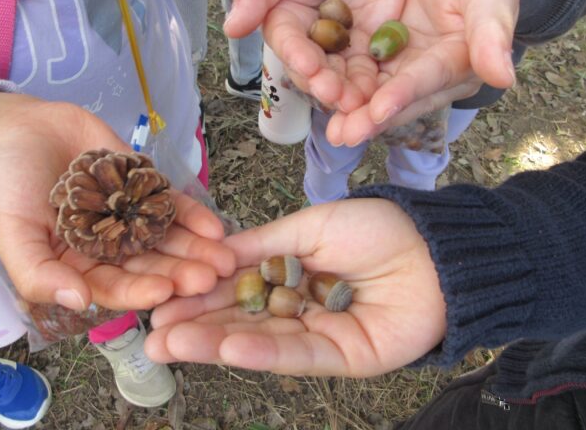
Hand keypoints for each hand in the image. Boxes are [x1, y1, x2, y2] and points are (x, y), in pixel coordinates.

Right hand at [0, 93, 234, 310]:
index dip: (139, 291)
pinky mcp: (145, 189)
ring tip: (223, 259)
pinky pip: (173, 206)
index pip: (113, 287)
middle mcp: (110, 248)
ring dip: (196, 251)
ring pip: (167, 240)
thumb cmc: (10, 183)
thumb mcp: (12, 231)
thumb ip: (38, 272)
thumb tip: (79, 302)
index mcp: (78, 267)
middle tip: (209, 280)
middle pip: (149, 267)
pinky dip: (194, 217)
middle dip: (180, 274)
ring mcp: (131, 218)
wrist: (25, 128)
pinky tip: (216, 228)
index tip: (165, 292)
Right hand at [145, 199, 445, 376]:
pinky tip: (228, 348)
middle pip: (240, 320)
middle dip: (196, 327)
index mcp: (289, 274)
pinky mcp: (343, 359)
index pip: (235, 287)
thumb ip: (260, 245)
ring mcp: (319, 335)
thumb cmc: (374, 227)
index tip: (160, 300)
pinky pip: (298, 356)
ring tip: (171, 345)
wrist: (434, 247)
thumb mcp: (307, 227)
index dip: (198, 294)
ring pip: (261, 341)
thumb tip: (212, 255)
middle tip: (151, 336)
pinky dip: (263, 353)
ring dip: (216, 344)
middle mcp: (298, 307)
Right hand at [224, 0, 409, 112]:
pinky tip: (382, 96)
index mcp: (284, 22)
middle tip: (335, 93)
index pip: (288, 44)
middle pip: (314, 70)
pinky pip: (372, 73)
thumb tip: (230, 27)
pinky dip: (375, 87)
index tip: (307, 64)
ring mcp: (341, 51)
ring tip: (358, 103)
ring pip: (342, 78)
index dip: (297, 55)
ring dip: (348, 94)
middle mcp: (309, 43)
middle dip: (323, 82)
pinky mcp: (370, 53)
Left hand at [326, 0, 518, 146]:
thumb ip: (493, 33)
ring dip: (353, 111)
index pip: (427, 80)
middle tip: (343, 136)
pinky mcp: (387, 57)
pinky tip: (319, 95)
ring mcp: (408, 68)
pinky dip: (343, 84)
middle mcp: (432, 76)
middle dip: (370, 118)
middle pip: (398, 99)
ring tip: (331, 130)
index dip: (402, 95)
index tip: (377, 110)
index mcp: (460, 63)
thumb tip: (504, 78)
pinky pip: (362, 73)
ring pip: (377, 93)